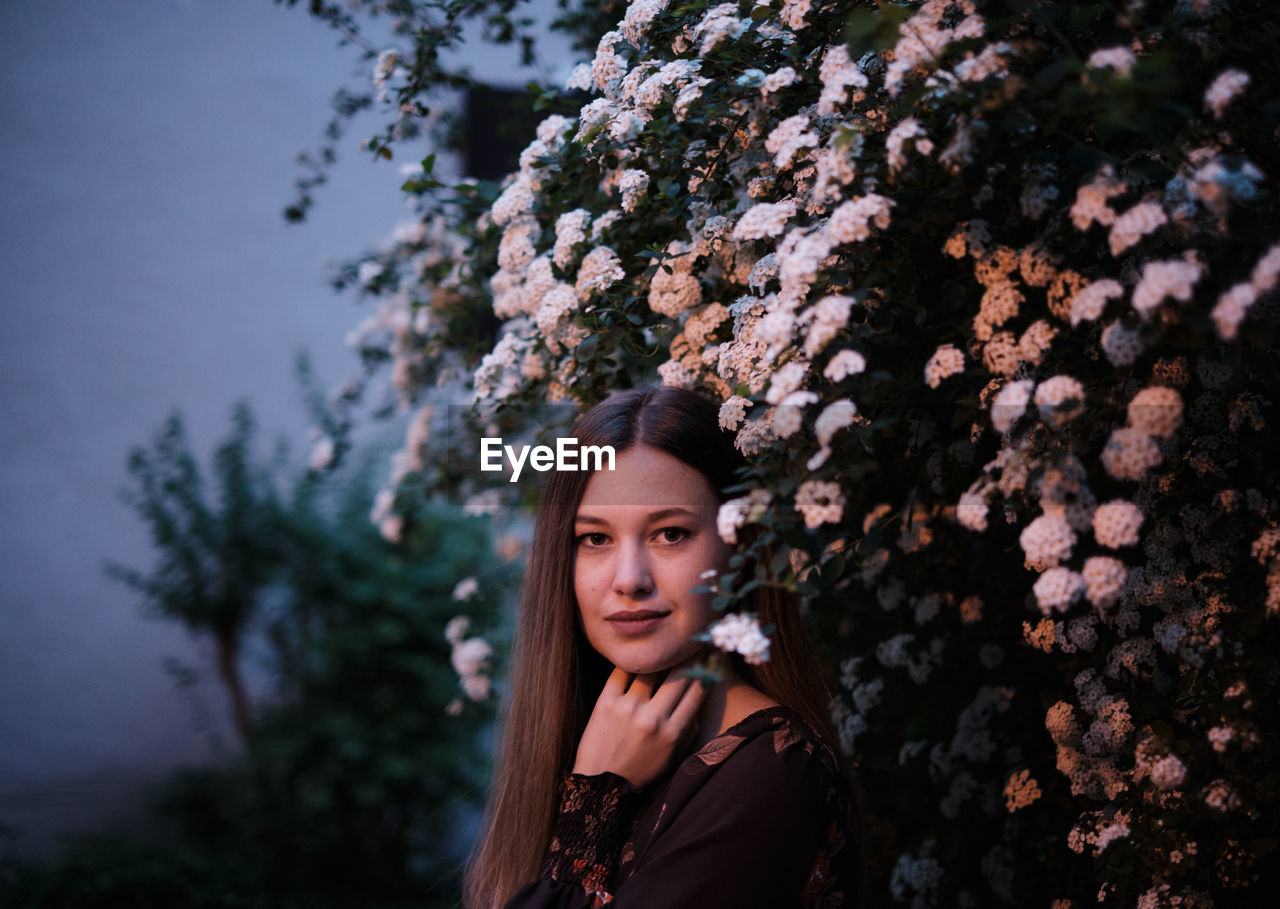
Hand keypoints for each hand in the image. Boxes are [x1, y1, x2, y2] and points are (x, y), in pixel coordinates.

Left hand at [572, 664, 707, 788]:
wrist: (601, 785)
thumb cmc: (642, 769)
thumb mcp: (675, 755)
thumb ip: (690, 725)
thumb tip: (699, 691)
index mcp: (674, 732)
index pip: (697, 690)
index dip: (704, 669)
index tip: (705, 656)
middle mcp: (653, 718)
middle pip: (678, 675)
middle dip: (687, 657)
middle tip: (689, 644)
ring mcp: (629, 708)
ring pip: (650, 669)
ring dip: (658, 660)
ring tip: (660, 651)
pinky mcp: (606, 703)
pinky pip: (621, 671)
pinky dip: (630, 664)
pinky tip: (635, 660)